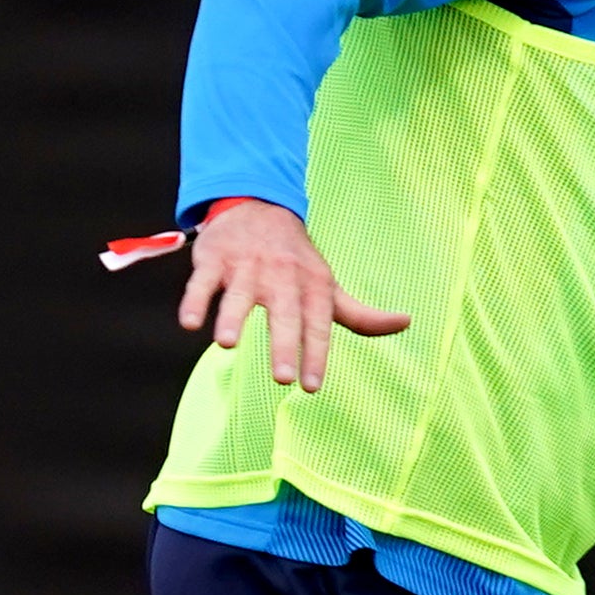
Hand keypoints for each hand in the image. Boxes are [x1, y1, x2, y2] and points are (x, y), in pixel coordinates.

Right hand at [174, 197, 410, 393]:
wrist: (260, 207)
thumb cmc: (297, 260)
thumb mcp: (328, 286)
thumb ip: (361, 314)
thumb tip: (405, 322)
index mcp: (312, 287)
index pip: (317, 325)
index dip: (316, 356)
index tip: (311, 388)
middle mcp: (281, 277)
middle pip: (284, 314)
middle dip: (284, 344)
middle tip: (282, 378)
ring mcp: (247, 267)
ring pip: (239, 295)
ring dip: (232, 317)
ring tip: (225, 344)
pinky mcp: (215, 259)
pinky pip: (203, 281)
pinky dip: (195, 300)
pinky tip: (189, 322)